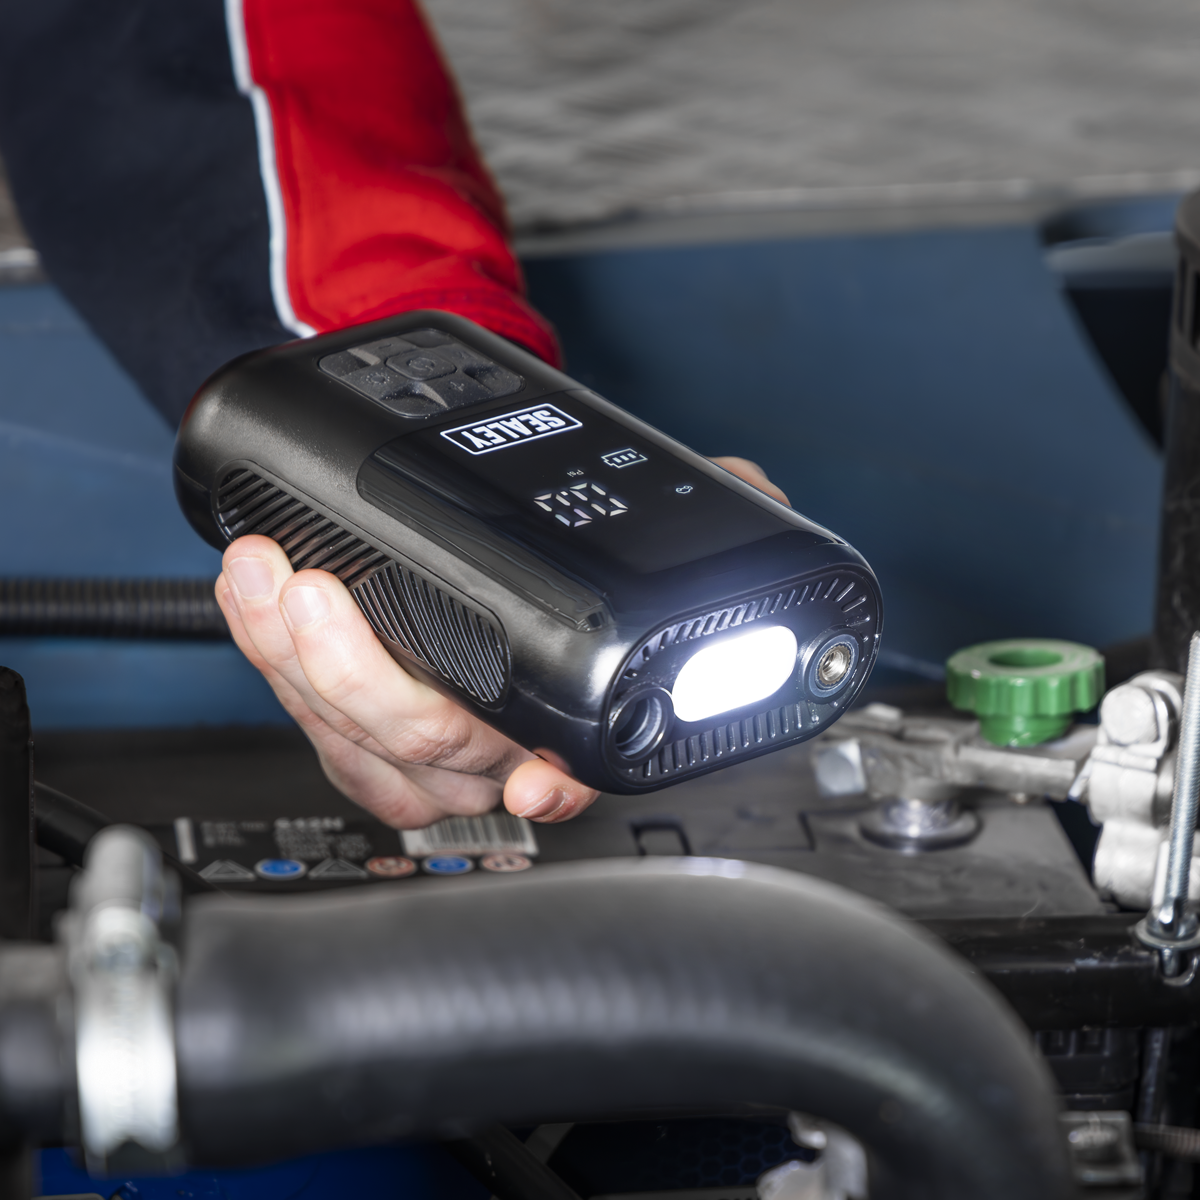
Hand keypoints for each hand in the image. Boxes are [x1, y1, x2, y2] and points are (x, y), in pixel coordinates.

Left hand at [215, 457, 787, 828]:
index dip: (554, 785)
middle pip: (433, 747)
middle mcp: (499, 747)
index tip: (538, 783)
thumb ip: (714, 515)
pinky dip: (274, 663)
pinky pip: (313, 720)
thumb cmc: (567, 539)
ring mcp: (425, 738)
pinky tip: (257, 605)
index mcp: (572, 722)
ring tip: (262, 576)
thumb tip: (758, 504)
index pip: (573, 773)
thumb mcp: (649, 519)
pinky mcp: (359, 718)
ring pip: (358, 741)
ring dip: (295, 665)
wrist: (488, 521)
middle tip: (315, 592)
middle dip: (360, 675)